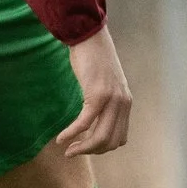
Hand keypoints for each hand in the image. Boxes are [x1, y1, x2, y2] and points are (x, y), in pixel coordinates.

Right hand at [57, 27, 133, 155]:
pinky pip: (84, 123)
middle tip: (73, 152)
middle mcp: (123, 103)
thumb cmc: (93, 58)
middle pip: (110, 142)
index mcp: (126, 102)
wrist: (89, 35)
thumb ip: (106, 100)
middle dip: (90, 151)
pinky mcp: (97, 95)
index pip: (120, 138)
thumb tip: (94, 118)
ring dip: (82, 148)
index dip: (102, 148)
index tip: (85, 145)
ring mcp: (111, 100)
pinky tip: (61, 138)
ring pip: (99, 137)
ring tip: (68, 150)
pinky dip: (72, 133)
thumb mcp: (105, 82)